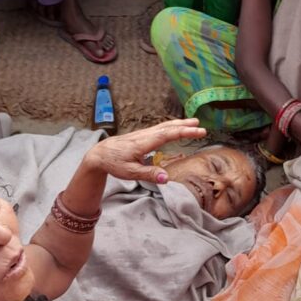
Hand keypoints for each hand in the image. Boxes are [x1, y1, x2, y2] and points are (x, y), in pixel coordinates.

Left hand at [85, 119, 205, 181]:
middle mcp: (144, 135)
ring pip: (164, 126)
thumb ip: (149, 174)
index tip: (199, 131)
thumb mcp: (130, 173)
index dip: (184, 132)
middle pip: (168, 127)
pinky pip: (160, 128)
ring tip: (193, 122)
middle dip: (185, 126)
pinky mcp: (142, 135)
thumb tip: (167, 178)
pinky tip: (176, 127)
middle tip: (201, 126)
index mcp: (143, 143)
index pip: (168, 135)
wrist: (99, 154)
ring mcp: (143, 134)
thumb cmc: (113, 163)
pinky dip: (171, 126)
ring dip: (180, 123)